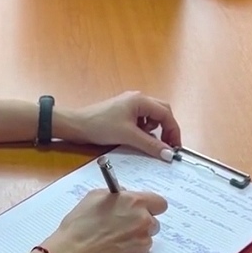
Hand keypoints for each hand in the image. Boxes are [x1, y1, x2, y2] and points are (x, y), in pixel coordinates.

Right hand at [41, 189, 167, 252]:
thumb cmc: (79, 226)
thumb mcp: (93, 197)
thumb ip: (116, 194)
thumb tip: (125, 195)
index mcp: (134, 202)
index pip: (159, 202)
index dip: (150, 205)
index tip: (142, 208)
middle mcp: (143, 220)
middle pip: (154, 220)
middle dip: (142, 221)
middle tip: (124, 225)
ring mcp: (142, 240)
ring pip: (147, 236)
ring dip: (136, 236)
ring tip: (115, 238)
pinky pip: (141, 249)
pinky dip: (131, 248)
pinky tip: (114, 248)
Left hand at [59, 90, 181, 161]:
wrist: (76, 125)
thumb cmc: (100, 126)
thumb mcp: (128, 136)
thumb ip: (151, 145)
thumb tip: (168, 154)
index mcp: (141, 100)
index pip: (166, 114)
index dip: (173, 131)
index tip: (175, 147)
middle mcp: (138, 99)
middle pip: (162, 112)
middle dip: (167, 129)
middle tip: (167, 146)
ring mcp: (130, 104)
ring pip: (152, 116)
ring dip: (154, 129)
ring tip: (147, 140)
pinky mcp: (123, 112)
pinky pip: (141, 119)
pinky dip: (144, 129)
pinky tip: (136, 137)